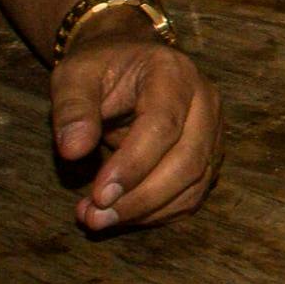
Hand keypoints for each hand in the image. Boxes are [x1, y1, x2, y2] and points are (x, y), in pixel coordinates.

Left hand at [51, 24, 221, 232]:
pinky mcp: (209, 155)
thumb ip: (72, 108)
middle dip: (141, 198)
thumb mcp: (74, 76)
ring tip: (99, 219)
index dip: (133, 164)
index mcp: (173, 73)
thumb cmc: (100, 69)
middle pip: (187, 160)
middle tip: (95, 217)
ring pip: (194, 183)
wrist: (128, 64)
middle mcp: (204, 101)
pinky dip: (158, 212)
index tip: (99, 195)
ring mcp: (213, 130)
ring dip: (148, 211)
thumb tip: (73, 151)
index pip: (163, 124)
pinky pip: (193, 194)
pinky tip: (123, 214)